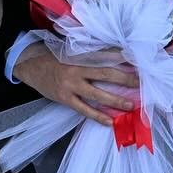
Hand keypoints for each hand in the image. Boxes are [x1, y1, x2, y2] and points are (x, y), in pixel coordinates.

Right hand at [13, 45, 137, 126]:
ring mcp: (71, 85)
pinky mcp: (65, 98)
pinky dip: (98, 116)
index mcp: (80, 55)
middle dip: (126, 79)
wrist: (30, 66)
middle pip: (107, 74)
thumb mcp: (71, 50)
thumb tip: (114, 55)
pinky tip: (110, 121)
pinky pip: (85, 110)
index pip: (107, 55)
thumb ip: (89, 53)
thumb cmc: (53, 56)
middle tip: (142, 84)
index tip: (139, 62)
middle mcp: (77, 69)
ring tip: (131, 106)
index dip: (123, 58)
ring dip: (116, 101)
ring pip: (98, 94)